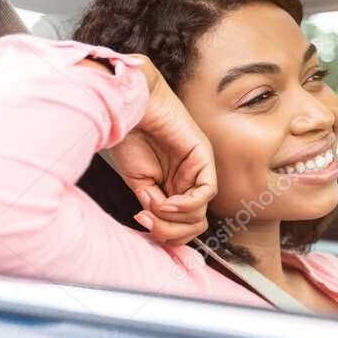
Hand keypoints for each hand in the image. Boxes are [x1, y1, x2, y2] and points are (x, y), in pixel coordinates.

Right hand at [101, 55, 216, 245]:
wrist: (131, 105)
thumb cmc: (131, 135)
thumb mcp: (139, 180)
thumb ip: (153, 204)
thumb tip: (159, 224)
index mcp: (174, 185)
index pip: (183, 224)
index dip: (164, 231)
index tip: (140, 221)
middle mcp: (189, 179)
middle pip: (194, 224)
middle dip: (169, 231)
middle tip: (146, 220)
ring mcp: (198, 169)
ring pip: (200, 213)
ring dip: (173, 219)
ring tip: (151, 207)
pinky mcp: (203, 157)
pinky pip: (207, 191)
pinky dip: (187, 204)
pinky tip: (167, 202)